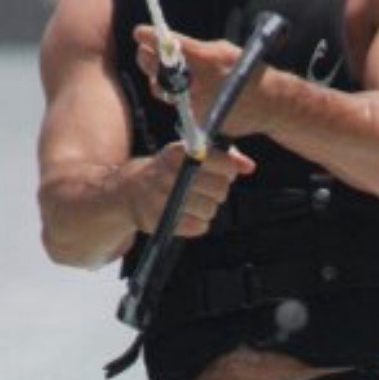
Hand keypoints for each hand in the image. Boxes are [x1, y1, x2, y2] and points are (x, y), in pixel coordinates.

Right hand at [128, 140, 254, 238]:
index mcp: (179, 153)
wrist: (129, 192)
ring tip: (192, 202)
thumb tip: (249, 167)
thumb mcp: (189, 154)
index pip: (222, 163)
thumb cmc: (168, 171)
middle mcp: (170, 174)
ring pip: (211, 209)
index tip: (222, 172)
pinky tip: (186, 214)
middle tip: (204, 190)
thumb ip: (223, 157)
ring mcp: (164, 198)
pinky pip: (199, 227)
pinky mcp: (163, 220)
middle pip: (220, 189)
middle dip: (218, 192)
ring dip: (207, 209)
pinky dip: (197, 224)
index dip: (228, 170)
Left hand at [133, 26, 267, 136]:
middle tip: (143, 52)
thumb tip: (174, 45)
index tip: (139, 32)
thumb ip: (198, 50)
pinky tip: (187, 90)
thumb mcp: (224, 50)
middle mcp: (198, 83)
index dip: (149, 37)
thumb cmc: (248, 71)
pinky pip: (179, 105)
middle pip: (157, 69)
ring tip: (161, 73)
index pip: (169, 45)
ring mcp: (196, 103)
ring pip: (163, 90)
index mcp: (205, 59)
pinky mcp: (197, 120)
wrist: (269, 103)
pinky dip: (180, 96)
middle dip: (146, 58)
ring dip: (158, 79)